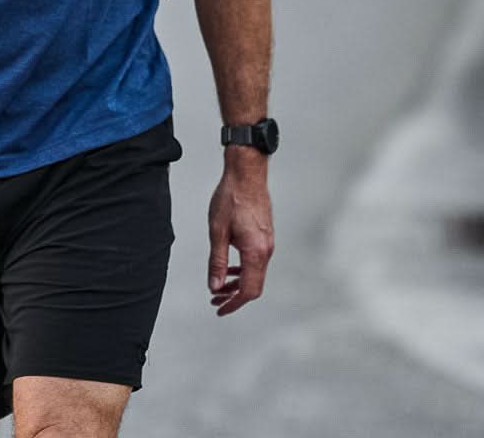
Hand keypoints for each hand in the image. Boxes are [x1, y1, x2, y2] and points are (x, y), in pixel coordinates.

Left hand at [207, 158, 273, 315]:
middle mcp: (266, 251)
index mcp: (256, 252)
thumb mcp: (217, 232)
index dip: (233, 303)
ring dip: (238, 282)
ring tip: (219, 286)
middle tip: (215, 300)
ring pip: (255, 273)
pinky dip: (243, 269)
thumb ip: (217, 262)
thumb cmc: (231, 198)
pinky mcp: (265, 236)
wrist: (247, 174)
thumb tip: (215, 286)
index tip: (219, 309)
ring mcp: (268, 243)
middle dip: (234, 296)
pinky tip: (230, 266)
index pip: (248, 290)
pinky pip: (256, 260)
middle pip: (254, 285)